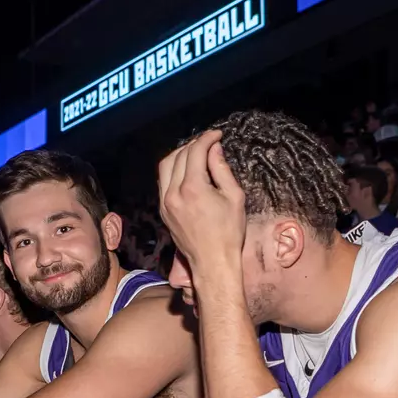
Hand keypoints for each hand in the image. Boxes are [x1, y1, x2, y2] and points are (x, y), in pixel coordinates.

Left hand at [157, 130, 246, 282]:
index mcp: (193, 188)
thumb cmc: (228, 233)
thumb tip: (215, 149)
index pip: (195, 152)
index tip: (218, 135)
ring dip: (179, 155)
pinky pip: (163, 182)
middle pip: (178, 156)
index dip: (207, 138)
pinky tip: (186, 171)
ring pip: (165, 167)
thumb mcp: (234, 197)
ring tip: (196, 154)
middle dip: (194, 144)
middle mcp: (174, 193)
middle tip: (208, 143)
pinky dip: (172, 170)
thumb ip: (222, 169)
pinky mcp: (164, 211)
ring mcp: (165, 203)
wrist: (213, 262)